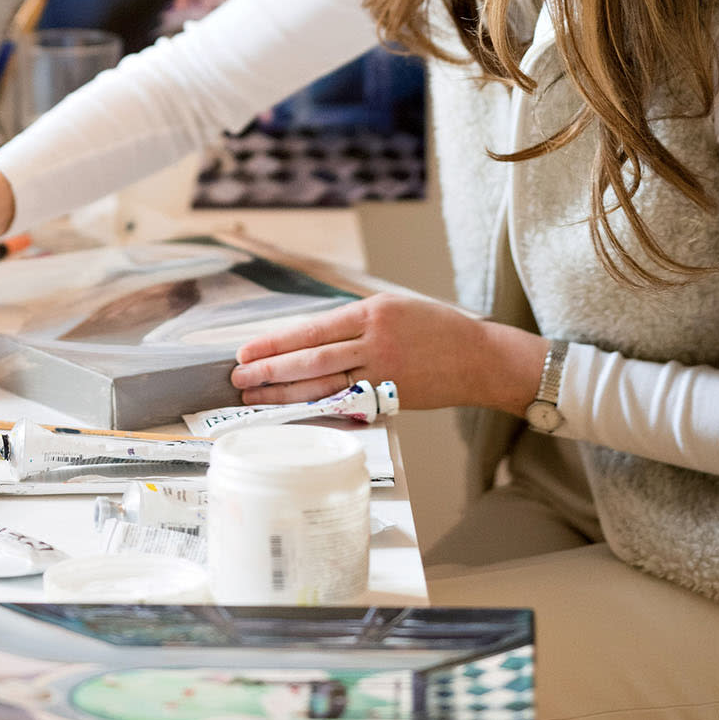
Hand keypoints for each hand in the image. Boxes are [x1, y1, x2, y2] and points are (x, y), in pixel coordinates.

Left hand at [230, 292, 547, 415]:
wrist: (479, 357)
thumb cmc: (436, 329)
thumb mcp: (395, 309)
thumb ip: (355, 323)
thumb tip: (310, 340)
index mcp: (373, 312)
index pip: (313, 329)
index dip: (276, 342)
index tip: (247, 350)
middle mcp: (375, 340)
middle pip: (312, 358)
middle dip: (271, 369)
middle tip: (239, 377)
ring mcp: (384, 372)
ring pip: (325, 384)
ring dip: (285, 392)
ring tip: (255, 396)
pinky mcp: (392, 397)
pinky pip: (348, 402)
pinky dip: (317, 406)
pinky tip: (293, 411)